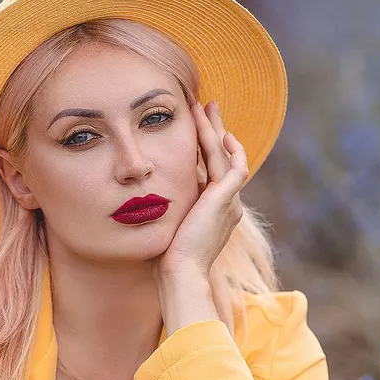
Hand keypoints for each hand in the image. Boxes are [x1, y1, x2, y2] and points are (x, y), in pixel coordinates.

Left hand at [155, 99, 248, 280]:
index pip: (213, 171)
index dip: (206, 148)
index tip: (194, 129)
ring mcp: (230, 202)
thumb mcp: (169, 224)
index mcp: (216, 211)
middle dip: (215, 131)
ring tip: (206, 107)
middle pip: (224, 158)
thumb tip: (147, 196)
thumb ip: (168, 208)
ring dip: (216, 130)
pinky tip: (219, 133)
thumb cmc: (167, 257)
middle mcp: (228, 205)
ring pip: (227, 156)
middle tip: (207, 107)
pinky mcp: (226, 200)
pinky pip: (232, 165)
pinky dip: (229, 148)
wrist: (180, 272)